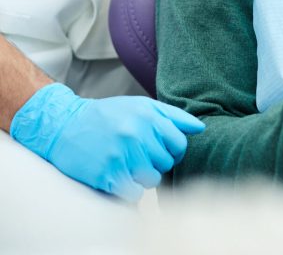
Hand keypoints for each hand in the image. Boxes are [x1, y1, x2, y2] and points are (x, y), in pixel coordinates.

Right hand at [10, 83, 204, 200]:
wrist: (65, 126)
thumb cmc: (108, 116)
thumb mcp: (141, 106)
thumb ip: (172, 116)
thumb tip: (200, 128)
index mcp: (148, 115)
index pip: (180, 143)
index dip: (173, 151)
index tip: (161, 150)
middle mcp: (137, 133)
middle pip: (167, 162)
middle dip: (157, 162)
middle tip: (139, 156)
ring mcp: (122, 154)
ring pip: (152, 179)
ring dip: (143, 177)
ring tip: (128, 164)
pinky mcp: (108, 174)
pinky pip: (134, 193)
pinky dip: (129, 189)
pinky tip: (118, 175)